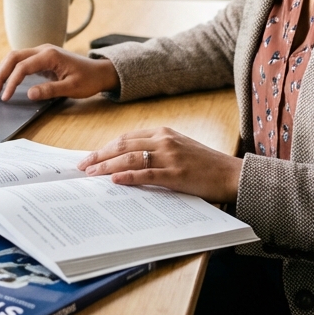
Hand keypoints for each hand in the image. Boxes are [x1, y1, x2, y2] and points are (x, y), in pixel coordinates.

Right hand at [0, 45, 119, 101]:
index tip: (5, 97)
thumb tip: (29, 94)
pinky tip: (4, 80)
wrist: (100, 72)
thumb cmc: (89, 79)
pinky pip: (22, 61)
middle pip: (14, 57)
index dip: (11, 82)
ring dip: (3, 71)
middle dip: (1, 74)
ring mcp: (42, 52)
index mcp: (50, 55)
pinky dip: (10, 70)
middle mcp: (43, 49)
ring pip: (15, 57)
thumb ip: (50, 90)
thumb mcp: (72, 88)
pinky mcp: (42, 58)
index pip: (23, 66)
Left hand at [78, 127, 241, 203]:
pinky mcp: (176, 174)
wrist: (230, 174)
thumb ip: (156, 150)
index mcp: (164, 133)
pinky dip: (128, 177)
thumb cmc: (204, 164)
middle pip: (123, 145)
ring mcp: (170, 157)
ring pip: (130, 159)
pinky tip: (114, 181)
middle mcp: (164, 140)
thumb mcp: (179, 149)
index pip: (126, 138)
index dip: (106, 147)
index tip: (90, 157)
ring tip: (91, 175)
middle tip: (82, 166)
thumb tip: (127, 162)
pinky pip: (146, 174)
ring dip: (107, 167)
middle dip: (100, 156)